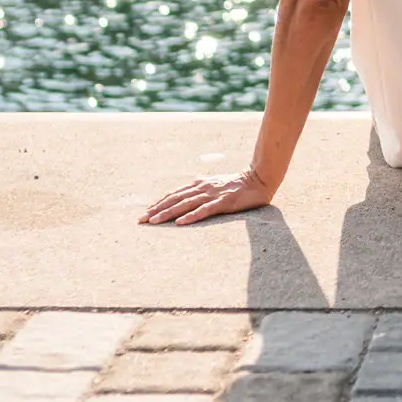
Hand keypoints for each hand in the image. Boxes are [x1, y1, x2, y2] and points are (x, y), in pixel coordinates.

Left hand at [140, 169, 275, 225]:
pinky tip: (180, 223)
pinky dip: (191, 216)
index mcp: (200, 184)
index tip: (145, 213)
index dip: (159, 203)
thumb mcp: (216, 184)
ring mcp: (212, 195)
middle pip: (175, 199)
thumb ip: (202, 189)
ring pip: (185, 205)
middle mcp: (203, 188)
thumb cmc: (238, 184)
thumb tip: (188, 194)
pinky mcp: (223, 202)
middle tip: (141, 220)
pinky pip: (204, 210)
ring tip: (154, 222)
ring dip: (168, 213)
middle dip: (157, 210)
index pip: (174, 194)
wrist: (259, 178)